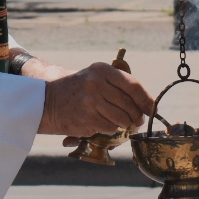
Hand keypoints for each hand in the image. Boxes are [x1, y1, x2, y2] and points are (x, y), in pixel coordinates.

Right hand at [40, 60, 155, 138]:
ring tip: (119, 122)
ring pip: (122, 119)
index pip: (133, 85)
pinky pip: (109, 128)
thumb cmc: (76, 90)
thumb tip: (146, 103)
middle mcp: (96, 83)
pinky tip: (101, 123)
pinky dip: (110, 129)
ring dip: (124, 124)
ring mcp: (91, 102)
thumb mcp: (94, 76)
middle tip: (137, 120)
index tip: (152, 108)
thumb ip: (118, 85)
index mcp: (101, 70)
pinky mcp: (86, 119)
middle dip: (137, 116)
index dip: (146, 99)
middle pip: (129, 105)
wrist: (45, 101)